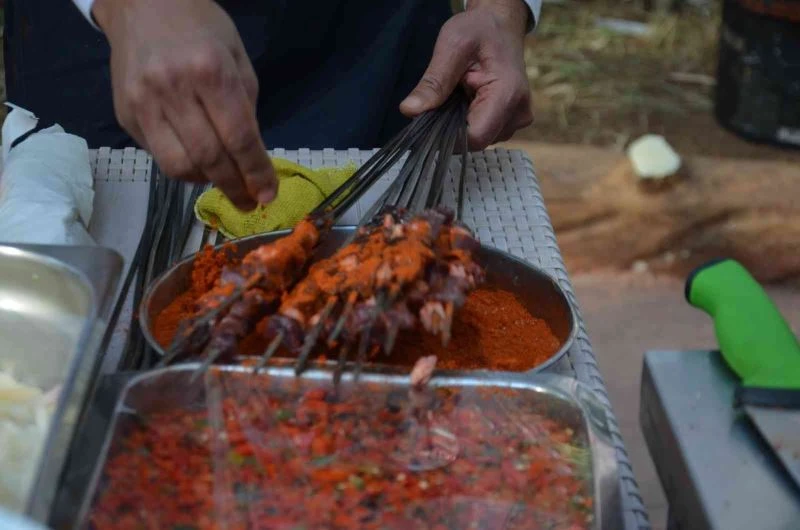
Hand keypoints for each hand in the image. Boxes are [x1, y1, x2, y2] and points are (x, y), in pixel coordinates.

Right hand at [93, 0, 275, 209]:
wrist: (142, 2)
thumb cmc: (201, 27)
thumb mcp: (237, 58)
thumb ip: (246, 107)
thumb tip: (252, 157)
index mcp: (210, 71)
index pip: (239, 137)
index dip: (256, 172)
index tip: (268, 195)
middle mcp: (173, 88)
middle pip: (209, 158)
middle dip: (234, 188)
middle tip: (249, 203)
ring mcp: (143, 103)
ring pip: (178, 166)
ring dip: (206, 182)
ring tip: (222, 180)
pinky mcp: (124, 114)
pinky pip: (157, 156)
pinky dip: (182, 167)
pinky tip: (196, 161)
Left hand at [400, 0, 533, 149]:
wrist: (500, 25)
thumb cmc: (479, 30)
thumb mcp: (452, 46)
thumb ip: (433, 82)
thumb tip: (410, 110)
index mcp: (508, 94)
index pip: (475, 137)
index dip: (448, 136)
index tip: (430, 118)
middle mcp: (518, 113)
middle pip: (476, 141)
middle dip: (452, 127)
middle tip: (444, 98)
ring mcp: (518, 120)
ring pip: (479, 140)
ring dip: (461, 124)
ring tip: (459, 95)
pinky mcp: (512, 121)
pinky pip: (485, 133)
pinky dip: (470, 121)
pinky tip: (467, 101)